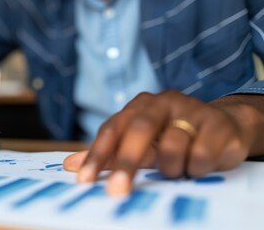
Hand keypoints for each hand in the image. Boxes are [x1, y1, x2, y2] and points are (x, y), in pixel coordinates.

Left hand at [64, 91, 262, 196]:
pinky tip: (199, 165)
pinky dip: (196, 168)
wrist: (223, 126)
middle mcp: (163, 101)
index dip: (97, 154)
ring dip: (172, 168)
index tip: (84, 181)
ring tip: (179, 169)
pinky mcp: (216, 122)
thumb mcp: (140, 143)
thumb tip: (70, 165)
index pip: (112, 128)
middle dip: (127, 163)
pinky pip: (201, 155)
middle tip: (117, 192)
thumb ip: (108, 152)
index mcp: (139, 105)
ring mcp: (191, 109)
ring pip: (173, 147)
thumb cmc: (173, 135)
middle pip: (139, 130)